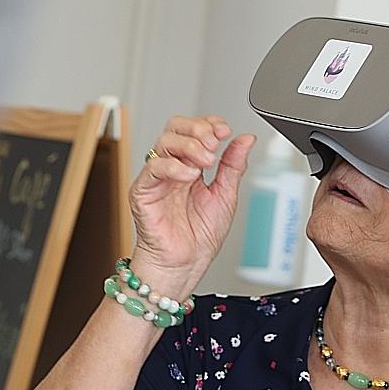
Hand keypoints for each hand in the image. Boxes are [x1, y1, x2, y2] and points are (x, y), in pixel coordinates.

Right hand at [130, 115, 255, 290]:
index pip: (193, 131)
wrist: (185, 265)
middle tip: (214, 143)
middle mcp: (172, 169)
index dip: (209, 124)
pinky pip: (153, 168)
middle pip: (175, 128)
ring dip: (189, 146)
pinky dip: (173, 167)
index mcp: (191, 167)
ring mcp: (157, 178)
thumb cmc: (199, 238)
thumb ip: (233, 165)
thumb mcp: (226, 195)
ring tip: (207, 161)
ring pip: (164, 142)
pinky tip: (190, 176)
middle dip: (198, 129)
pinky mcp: (143, 191)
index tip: (226, 130)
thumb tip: (245, 139)